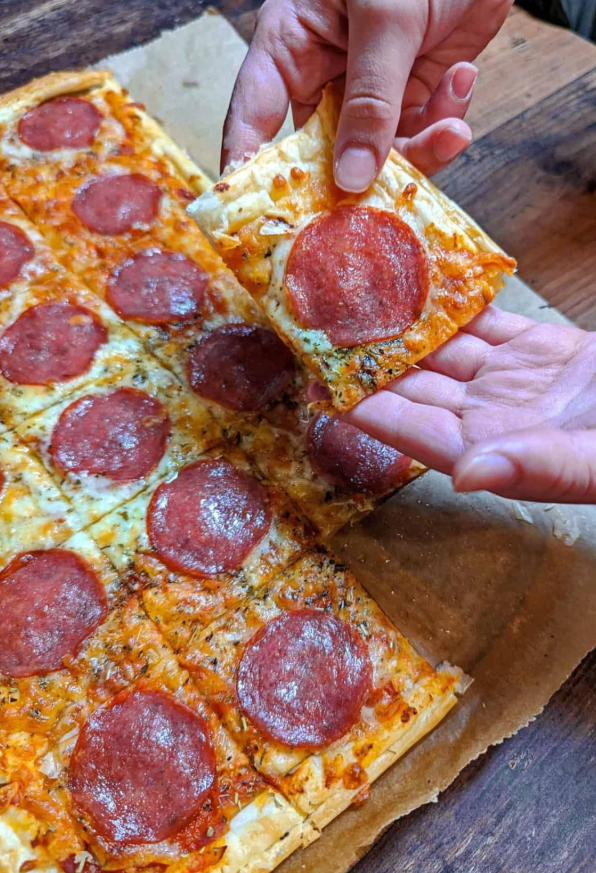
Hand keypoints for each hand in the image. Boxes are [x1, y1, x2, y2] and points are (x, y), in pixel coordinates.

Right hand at [222, 0, 512, 187]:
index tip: (256, 218)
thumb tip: (351, 179)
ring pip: (381, 155)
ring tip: (452, 129)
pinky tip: (462, 78)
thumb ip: (372, 99)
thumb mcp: (387, 18)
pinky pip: (422, 135)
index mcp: (292, 45)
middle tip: (380, 207)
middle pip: (322, 153)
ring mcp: (370, 90)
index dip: (250, 169)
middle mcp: (325, 76)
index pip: (254, 117)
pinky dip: (446, 122)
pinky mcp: (414, 95)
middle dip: (354, 180)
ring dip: (420, 152)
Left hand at [343, 307, 595, 502]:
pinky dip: (455, 305)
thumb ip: (533, 466)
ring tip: (362, 302)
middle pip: (415, 388)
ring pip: (443, 350)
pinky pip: (485, 322)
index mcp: (492, 449)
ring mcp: (512, 378)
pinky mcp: (540, 348)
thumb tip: (465, 476)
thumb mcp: (590, 463)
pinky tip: (424, 287)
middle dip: (370, 363)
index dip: (365, 409)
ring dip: (404, 328)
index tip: (320, 388)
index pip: (411, 429)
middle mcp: (491, 415)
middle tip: (326, 332)